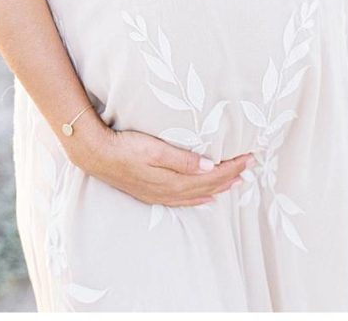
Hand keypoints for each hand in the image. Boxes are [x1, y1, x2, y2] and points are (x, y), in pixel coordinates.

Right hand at [73, 126, 255, 206]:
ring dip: (219, 187)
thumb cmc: (125, 147)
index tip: (250, 158)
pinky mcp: (152, 192)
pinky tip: (206, 197)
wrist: (96, 154)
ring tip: (237, 183)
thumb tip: (211, 167)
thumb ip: (183, 160)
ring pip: (197, 194)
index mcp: (173, 180)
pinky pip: (184, 199)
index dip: (232, 168)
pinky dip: (199, 197)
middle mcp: (170, 191)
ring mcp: (160, 194)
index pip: (212, 176)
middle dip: (231, 177)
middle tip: (251, 166)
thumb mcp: (155, 149)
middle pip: (208, 186)